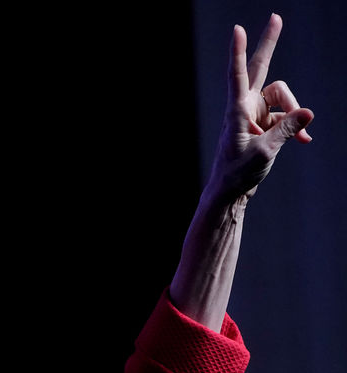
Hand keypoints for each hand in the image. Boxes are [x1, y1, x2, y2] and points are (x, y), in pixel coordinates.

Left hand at [207, 13, 313, 203]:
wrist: (230, 191)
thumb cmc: (237, 173)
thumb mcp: (264, 152)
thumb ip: (286, 130)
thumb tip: (308, 112)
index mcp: (236, 111)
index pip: (237, 75)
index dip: (239, 52)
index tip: (238, 30)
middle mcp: (245, 107)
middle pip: (259, 69)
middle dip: (269, 45)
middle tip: (276, 16)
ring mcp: (255, 113)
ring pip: (283, 96)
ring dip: (294, 111)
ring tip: (300, 137)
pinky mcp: (264, 122)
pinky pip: (287, 115)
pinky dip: (296, 127)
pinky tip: (304, 142)